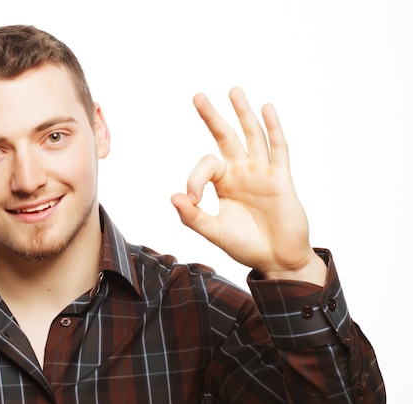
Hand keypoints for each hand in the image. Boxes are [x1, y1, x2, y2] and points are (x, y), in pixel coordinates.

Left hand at [171, 88, 325, 284]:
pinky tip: (266, 109)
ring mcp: (262, 173)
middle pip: (226, 137)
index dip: (194, 178)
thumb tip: (173, 196)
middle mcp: (242, 173)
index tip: (192, 199)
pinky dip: (273, 128)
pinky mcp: (281, 179)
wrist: (277, 260)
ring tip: (233, 91)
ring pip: (252, 136)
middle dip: (212, 117)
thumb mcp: (213, 232)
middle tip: (197, 96)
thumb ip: (192, 216)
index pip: (206, 165)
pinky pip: (278, 149)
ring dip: (243, 113)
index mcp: (224, 183)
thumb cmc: (246, 246)